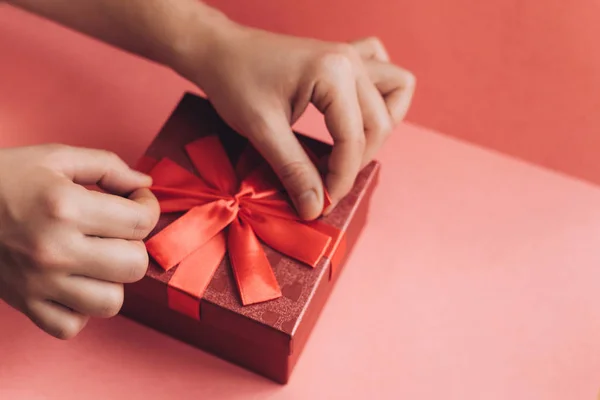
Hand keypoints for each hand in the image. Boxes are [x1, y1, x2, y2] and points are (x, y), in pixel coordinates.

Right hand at [0, 145, 159, 338]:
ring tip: (95, 260)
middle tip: (116, 231)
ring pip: (111, 303)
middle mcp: (55, 249)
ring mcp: (39, 283)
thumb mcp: (55, 157)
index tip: (135, 204)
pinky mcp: (24, 304)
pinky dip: (79, 310)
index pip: (141, 222)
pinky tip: (72, 284)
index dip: (147, 209)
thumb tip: (145, 185)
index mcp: (65, 207)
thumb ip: (107, 166)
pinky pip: (71, 326)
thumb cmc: (3, 177)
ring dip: (112, 281)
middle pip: (133, 265)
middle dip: (134, 244)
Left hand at [181, 24, 414, 219]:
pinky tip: (355, 112)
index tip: (322, 203)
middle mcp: (351, 59)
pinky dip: (379, 94)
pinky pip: (382, 70)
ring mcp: (351, 54)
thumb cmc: (234, 82)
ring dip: (381, 124)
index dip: (341, 178)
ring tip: (352, 148)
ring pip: (396, 91)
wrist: (220, 51)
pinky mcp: (345, 57)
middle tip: (328, 183)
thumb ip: (293, 169)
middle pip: (380, 122)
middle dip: (357, 160)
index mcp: (333, 72)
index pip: (353, 138)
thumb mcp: (262, 130)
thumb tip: (316, 207)